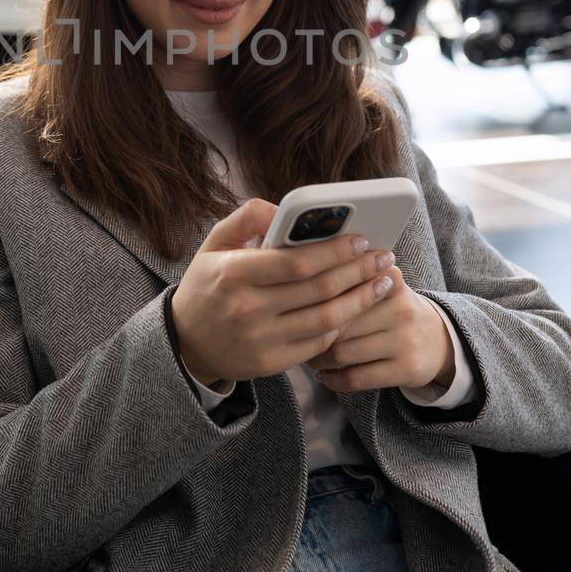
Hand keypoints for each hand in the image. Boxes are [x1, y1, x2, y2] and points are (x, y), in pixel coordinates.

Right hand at [169, 199, 395, 386]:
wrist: (186, 342)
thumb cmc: (207, 285)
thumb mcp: (214, 244)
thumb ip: (246, 218)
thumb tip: (284, 208)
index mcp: (234, 273)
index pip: (297, 262)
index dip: (335, 251)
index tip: (362, 239)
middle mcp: (247, 309)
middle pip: (319, 290)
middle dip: (359, 271)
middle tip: (385, 257)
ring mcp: (260, 340)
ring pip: (326, 320)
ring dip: (361, 300)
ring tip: (383, 282)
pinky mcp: (270, 363)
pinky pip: (318, 344)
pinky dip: (341, 324)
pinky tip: (356, 308)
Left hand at [304, 265, 455, 392]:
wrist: (439, 341)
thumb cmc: (393, 310)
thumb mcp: (382, 286)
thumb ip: (350, 278)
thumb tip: (299, 282)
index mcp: (390, 279)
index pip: (344, 285)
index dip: (315, 299)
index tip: (297, 306)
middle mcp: (400, 307)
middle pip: (338, 322)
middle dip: (311, 333)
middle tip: (296, 337)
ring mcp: (405, 339)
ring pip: (343, 352)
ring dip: (318, 359)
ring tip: (309, 358)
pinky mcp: (406, 369)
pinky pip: (357, 378)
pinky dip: (334, 380)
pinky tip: (325, 376)